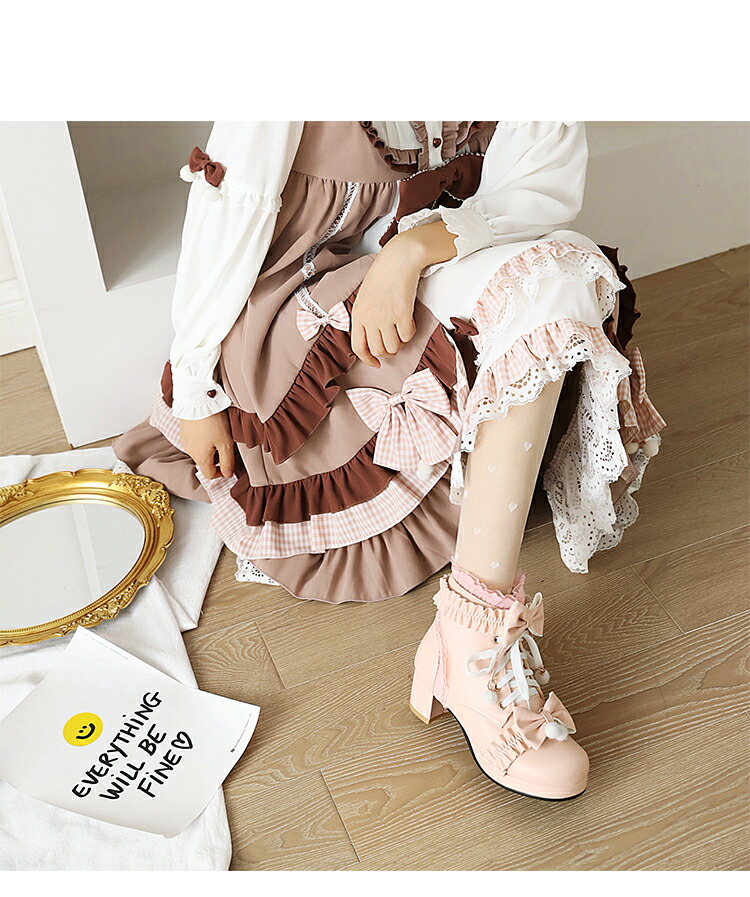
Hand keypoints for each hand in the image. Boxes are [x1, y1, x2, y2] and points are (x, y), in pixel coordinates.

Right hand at [179, 410, 234, 479]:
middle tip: (226, 447)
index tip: (229, 466)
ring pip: (199, 451)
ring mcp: (185, 440)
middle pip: (204, 463)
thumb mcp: (226, 443)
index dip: (221, 473)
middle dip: (216, 459)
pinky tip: (209, 429)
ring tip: (218, 435)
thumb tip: (227, 474)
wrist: (198, 401)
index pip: (209, 475)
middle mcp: (190, 451)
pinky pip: (194, 441)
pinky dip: (202, 440)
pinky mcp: (184, 431)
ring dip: (209, 449)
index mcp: (200, 457)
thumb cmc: (213, 421)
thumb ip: (227, 461)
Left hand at [351, 238, 421, 367]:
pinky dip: (410, 332)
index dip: (368, 359)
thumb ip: (365, 318)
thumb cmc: (383, 275)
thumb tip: (373, 338)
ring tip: (401, 330)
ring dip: (400, 343)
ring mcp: (385, 317)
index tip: (376, 363)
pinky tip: (409, 321)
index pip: (358, 347)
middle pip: (378, 351)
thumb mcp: (365, 298)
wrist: (398, 259)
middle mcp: (369, 319)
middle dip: (388, 351)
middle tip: (394, 343)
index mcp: (357, 315)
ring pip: (393, 347)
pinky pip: (407, 336)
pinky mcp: (402, 314)